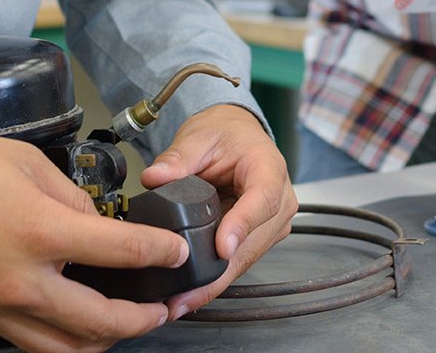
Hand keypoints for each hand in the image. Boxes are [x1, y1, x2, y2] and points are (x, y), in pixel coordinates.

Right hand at [0, 120, 186, 352]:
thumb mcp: (21, 160)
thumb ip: (68, 196)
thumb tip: (95, 221)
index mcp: (38, 231)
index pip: (121, 252)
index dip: (159, 254)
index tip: (176, 253)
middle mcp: (20, 280)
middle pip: (101, 322)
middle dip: (143, 318)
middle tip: (164, 307)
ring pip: (65, 348)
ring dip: (104, 341)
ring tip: (125, 324)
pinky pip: (26, 342)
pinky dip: (59, 339)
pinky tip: (71, 322)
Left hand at [139, 103, 295, 320]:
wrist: (236, 136)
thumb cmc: (226, 134)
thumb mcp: (200, 136)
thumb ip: (178, 158)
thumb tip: (156, 177)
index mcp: (269, 168)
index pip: (262, 200)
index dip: (242, 225)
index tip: (221, 247)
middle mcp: (279, 199)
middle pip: (254, 241)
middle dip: (220, 272)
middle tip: (187, 293)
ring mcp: (271, 223)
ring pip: (246, 260)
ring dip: (215, 282)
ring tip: (182, 301)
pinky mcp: (258, 238)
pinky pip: (237, 262)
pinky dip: (215, 279)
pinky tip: (192, 295)